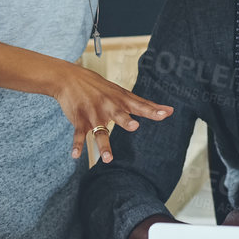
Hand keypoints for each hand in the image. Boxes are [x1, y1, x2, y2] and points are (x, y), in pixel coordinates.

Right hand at [53, 61, 172, 162]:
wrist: (69, 79)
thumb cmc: (100, 88)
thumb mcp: (120, 92)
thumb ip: (143, 104)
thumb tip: (170, 111)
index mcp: (121, 100)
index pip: (140, 105)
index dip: (153, 110)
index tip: (166, 114)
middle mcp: (108, 106)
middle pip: (119, 115)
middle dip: (126, 121)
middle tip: (134, 126)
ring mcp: (93, 114)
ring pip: (99, 131)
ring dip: (103, 145)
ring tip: (107, 159)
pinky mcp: (79, 120)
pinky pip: (78, 135)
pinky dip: (77, 145)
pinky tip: (76, 156)